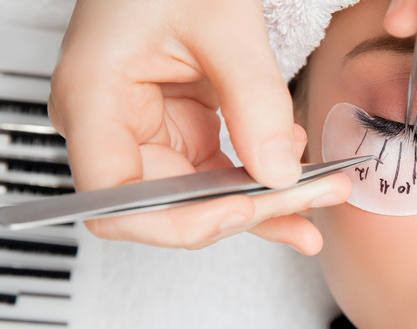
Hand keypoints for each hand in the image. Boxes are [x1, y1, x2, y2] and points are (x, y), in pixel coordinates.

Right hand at [49, 0, 347, 252]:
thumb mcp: (223, 20)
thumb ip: (254, 97)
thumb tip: (281, 173)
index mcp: (93, 99)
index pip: (118, 203)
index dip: (180, 220)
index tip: (244, 207)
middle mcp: (112, 126)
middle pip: (170, 206)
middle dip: (245, 211)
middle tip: (309, 206)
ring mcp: (147, 130)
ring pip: (202, 198)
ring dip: (264, 202)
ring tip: (322, 192)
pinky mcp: (179, 127)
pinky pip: (218, 172)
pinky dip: (260, 175)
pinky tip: (299, 168)